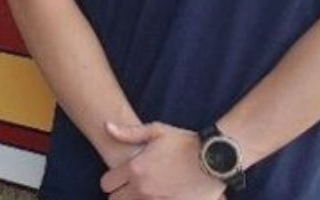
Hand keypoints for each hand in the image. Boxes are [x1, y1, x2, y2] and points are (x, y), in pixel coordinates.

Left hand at [99, 122, 224, 198]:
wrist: (213, 159)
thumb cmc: (184, 142)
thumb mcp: (156, 131)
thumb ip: (129, 133)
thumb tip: (107, 126)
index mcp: (135, 168)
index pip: (106, 183)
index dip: (111, 181)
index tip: (119, 178)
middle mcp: (142, 188)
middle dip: (119, 194)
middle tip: (129, 187)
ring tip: (144, 192)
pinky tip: (158, 196)